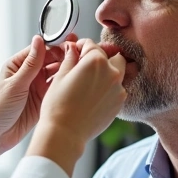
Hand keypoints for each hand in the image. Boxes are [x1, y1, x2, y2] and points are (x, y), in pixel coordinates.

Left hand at [0, 34, 78, 152]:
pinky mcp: (43, 100)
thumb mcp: (15, 84)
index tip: (70, 45)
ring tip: (81, 69)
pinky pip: (57, 89)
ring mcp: (36, 87)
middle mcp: (28, 74)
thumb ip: (30, 64)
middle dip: (65, 57)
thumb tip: (39, 40)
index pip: (40, 50)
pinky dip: (66, 86)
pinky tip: (76, 83)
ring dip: (67, 71)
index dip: (56, 47)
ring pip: (56, 74)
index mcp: (17, 65)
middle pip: (51, 60)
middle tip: (80, 56)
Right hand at [28, 39, 126, 174]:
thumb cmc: (58, 105)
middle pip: (111, 56)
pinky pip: (117, 88)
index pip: (91, 45)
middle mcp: (111, 72)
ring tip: (90, 83)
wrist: (65, 133)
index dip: (80, 47)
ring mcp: (118, 88)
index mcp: (95, 61)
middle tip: (84, 67)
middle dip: (99, 58)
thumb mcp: (60, 76)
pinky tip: (93, 96)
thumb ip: (70, 58)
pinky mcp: (119, 103)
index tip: (75, 52)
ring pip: (117, 72)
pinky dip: (108, 88)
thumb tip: (73, 48)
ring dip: (106, 72)